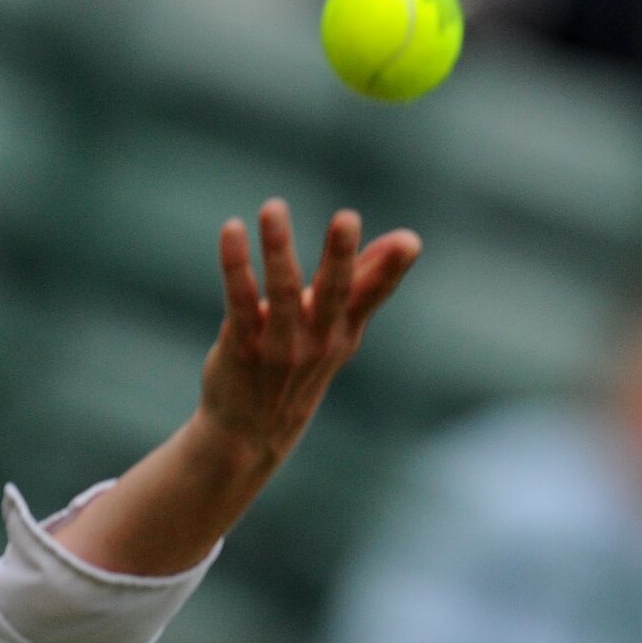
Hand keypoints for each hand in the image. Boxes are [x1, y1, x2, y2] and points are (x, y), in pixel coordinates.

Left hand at [198, 198, 419, 465]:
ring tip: (273, 208)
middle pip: (333, 293)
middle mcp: (317, 341)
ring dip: (278, 248)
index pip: (372, 297)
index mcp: (344, 331)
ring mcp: (278, 346)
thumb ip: (366, 283)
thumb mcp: (338, 331)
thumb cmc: (299, 368)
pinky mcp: (241, 346)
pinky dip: (235, 264)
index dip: (391, 269)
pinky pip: (239, 300)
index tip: (410, 241)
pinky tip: (232, 230)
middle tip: (347, 217)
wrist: (250, 434)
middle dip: (340, 256)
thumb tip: (408, 239)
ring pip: (281, 292)